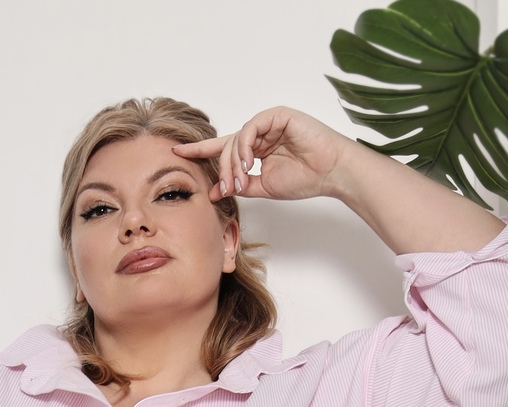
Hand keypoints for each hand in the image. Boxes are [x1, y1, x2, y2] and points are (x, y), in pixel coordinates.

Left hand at [172, 107, 350, 205]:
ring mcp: (267, 122)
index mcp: (255, 149)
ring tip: (239, 180)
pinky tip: (248, 163)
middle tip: (227, 188)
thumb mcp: (263, 187)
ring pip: (236, 138)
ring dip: (233, 162)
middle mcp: (259, 134)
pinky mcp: (277, 115)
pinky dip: (245, 146)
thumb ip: (239, 185)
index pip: (223, 148)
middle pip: (227, 147)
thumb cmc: (304, 179)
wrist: (330, 172)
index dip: (200, 150)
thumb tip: (213, 191)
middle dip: (222, 169)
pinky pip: (250, 128)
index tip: (177, 152)